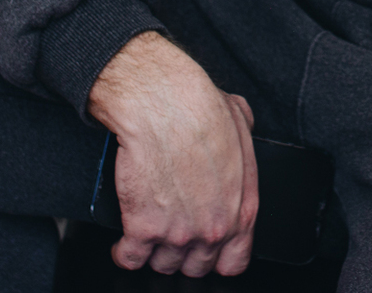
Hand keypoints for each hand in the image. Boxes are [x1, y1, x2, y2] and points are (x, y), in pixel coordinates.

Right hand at [87, 32, 258, 277]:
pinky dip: (124, 253)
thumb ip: (246, 142)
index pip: (234, 261)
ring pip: (164, 265)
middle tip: (173, 234)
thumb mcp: (241, 123)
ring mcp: (178, 233)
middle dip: (184, 253)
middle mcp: (212, 229)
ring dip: (154, 252)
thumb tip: (243, 134)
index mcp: (241, 210)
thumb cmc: (200, 109)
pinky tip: (124, 244)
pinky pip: (131, 259)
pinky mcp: (143, 229)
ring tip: (149, 236)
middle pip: (196, 266)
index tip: (207, 250)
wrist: (163, 105)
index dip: (218, 257)